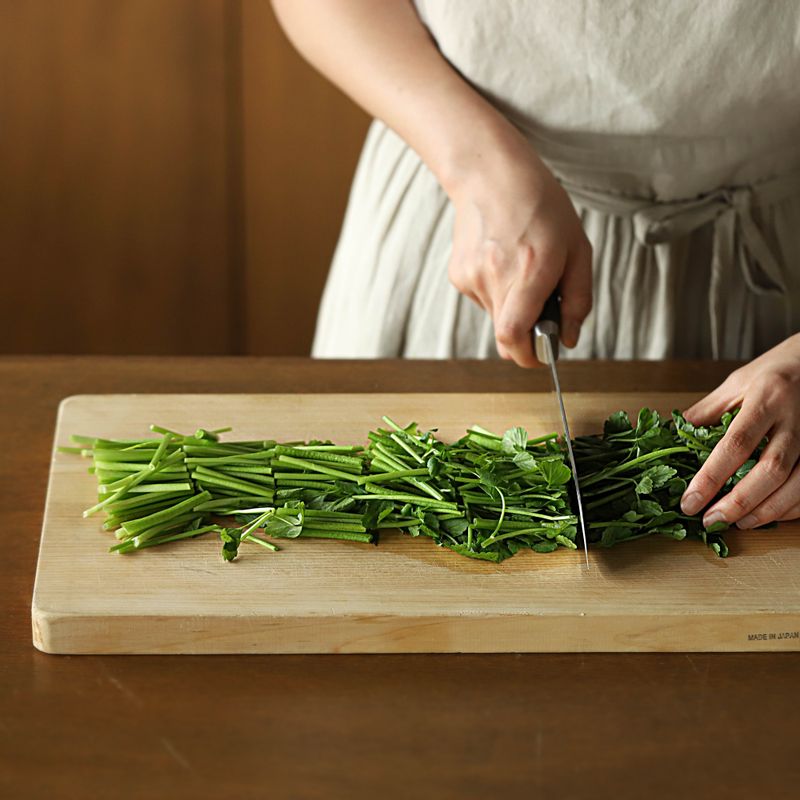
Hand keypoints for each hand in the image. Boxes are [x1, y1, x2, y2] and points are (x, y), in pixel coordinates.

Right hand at [445, 124, 591, 367]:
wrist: (490, 175)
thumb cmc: (540, 206)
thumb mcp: (578, 248)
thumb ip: (578, 299)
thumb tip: (568, 339)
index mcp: (529, 270)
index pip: (514, 336)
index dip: (528, 357)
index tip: (543, 356)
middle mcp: (495, 277)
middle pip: (506, 336)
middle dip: (528, 334)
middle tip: (543, 310)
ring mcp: (471, 278)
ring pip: (496, 318)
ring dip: (514, 309)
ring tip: (522, 270)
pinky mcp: (458, 275)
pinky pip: (484, 301)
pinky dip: (498, 293)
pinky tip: (503, 262)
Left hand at [681, 333, 799, 527]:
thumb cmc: (774, 371)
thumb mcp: (736, 383)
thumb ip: (707, 412)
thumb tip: (673, 437)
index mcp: (766, 398)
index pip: (735, 444)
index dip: (711, 477)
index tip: (690, 501)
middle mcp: (795, 419)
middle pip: (770, 469)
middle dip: (739, 501)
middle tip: (711, 520)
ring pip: (797, 484)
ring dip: (766, 510)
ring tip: (736, 523)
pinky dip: (790, 507)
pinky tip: (767, 516)